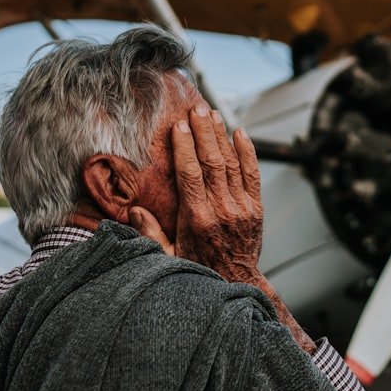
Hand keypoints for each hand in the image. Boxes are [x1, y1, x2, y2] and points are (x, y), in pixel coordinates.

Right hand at [132, 104, 262, 282]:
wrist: (237, 282)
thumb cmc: (199, 269)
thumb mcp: (169, 257)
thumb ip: (151, 234)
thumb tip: (134, 210)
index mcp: (198, 220)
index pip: (190, 174)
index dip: (185, 147)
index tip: (179, 126)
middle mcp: (222, 210)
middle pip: (212, 162)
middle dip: (204, 132)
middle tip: (196, 107)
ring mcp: (242, 208)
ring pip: (232, 164)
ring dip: (222, 136)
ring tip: (212, 113)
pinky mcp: (255, 209)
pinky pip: (252, 175)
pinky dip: (247, 152)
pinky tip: (240, 133)